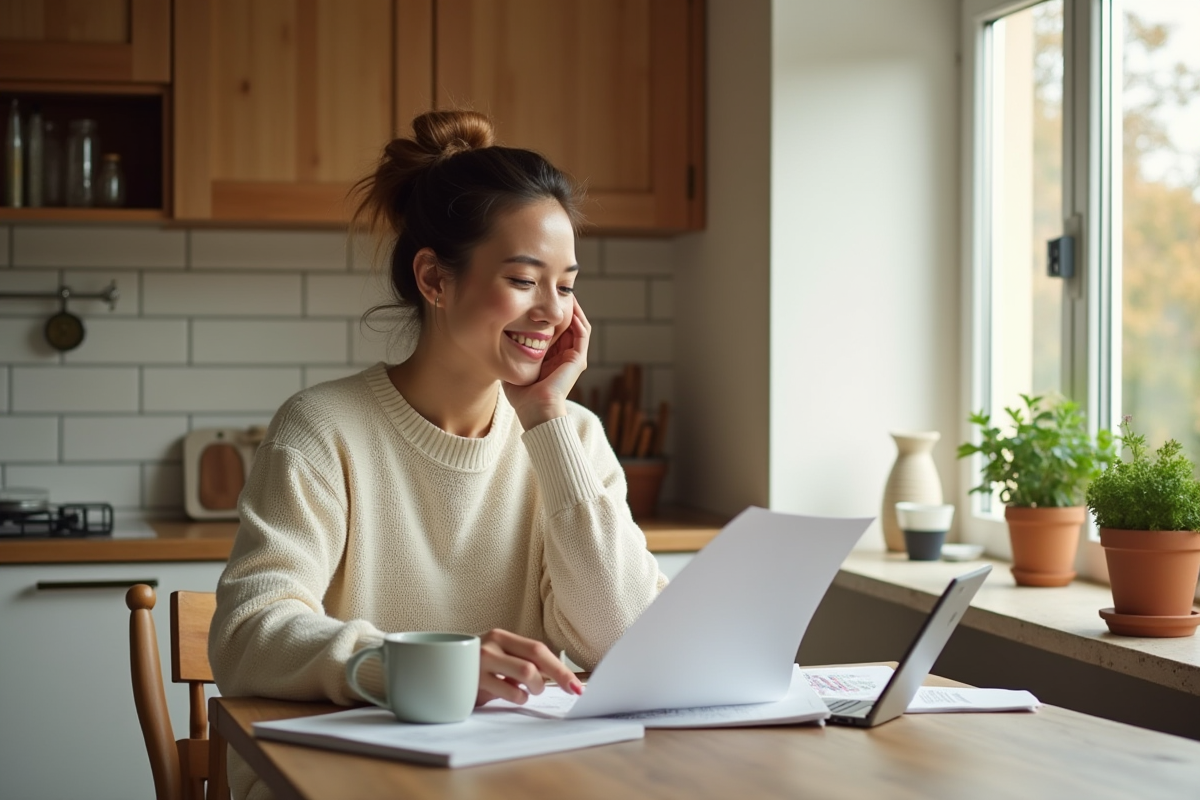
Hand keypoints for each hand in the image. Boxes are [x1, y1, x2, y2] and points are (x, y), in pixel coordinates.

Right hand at [475, 628, 583, 705]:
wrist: (437, 672)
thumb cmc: (476, 669)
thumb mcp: (499, 660)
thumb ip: (522, 662)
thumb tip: (559, 677)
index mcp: (501, 637)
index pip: (538, 649)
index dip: (561, 668)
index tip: (576, 684)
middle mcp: (492, 645)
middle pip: (536, 660)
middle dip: (559, 677)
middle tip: (570, 690)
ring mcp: (482, 662)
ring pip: (527, 675)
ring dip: (534, 689)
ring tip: (527, 692)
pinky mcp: (475, 681)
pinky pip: (511, 693)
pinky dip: (518, 698)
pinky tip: (509, 696)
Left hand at [504, 296, 590, 429]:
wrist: (535, 410)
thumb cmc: (521, 395)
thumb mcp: (513, 365)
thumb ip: (508, 352)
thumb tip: (491, 336)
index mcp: (551, 358)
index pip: (553, 330)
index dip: (547, 314)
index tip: (538, 298)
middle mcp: (564, 356)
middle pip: (566, 324)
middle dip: (560, 307)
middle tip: (552, 289)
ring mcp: (573, 357)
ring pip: (577, 325)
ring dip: (572, 308)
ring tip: (564, 292)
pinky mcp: (578, 359)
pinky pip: (582, 333)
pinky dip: (577, 318)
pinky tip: (569, 305)